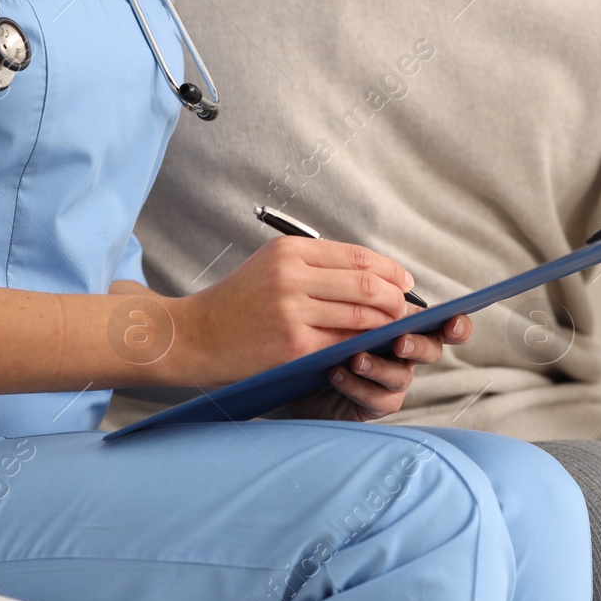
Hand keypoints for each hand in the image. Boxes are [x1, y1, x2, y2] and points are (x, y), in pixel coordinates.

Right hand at [171, 236, 418, 387]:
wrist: (194, 336)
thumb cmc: (236, 303)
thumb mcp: (270, 267)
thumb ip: (316, 267)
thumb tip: (373, 276)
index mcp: (289, 251)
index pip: (357, 256)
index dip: (390, 270)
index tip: (405, 282)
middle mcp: (292, 276)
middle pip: (368, 284)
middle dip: (397, 300)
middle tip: (406, 311)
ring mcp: (293, 312)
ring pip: (363, 316)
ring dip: (387, 325)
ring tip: (394, 330)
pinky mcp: (294, 346)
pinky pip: (344, 344)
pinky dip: (363, 346)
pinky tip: (370, 349)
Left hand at [284, 313, 473, 421]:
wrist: (297, 369)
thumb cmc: (324, 330)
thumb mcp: (341, 306)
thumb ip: (362, 294)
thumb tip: (369, 277)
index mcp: (405, 324)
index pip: (441, 322)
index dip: (455, 323)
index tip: (452, 319)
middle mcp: (405, 353)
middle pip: (430, 350)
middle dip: (419, 345)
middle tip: (400, 341)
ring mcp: (391, 381)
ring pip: (402, 376)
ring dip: (380, 366)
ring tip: (356, 357)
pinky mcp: (373, 404)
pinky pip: (375, 398)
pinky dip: (356, 385)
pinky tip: (336, 372)